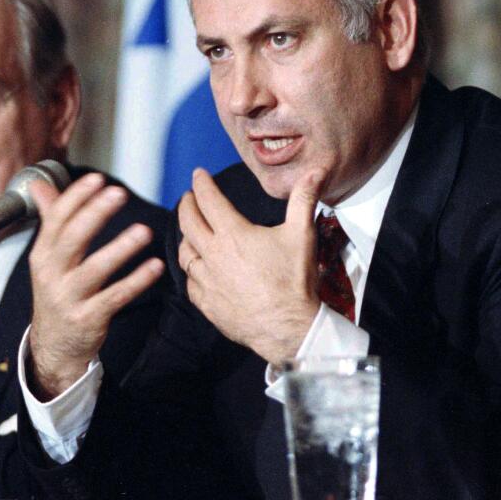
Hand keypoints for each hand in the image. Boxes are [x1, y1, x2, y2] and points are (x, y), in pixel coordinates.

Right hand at [27, 173, 164, 399]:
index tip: (98, 179)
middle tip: (119, 194)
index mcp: (43, 254)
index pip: (56, 219)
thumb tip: (41, 186)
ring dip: (120, 248)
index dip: (76, 197)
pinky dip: (136, 281)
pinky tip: (154, 266)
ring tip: (144, 231)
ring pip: (94, 269)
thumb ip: (50, 220)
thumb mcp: (48, 258)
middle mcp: (52, 274)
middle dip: (95, 214)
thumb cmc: (58, 293)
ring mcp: (69, 298)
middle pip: (72, 239)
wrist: (54, 345)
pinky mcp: (89, 318)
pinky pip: (115, 297)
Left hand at [178, 167, 324, 364]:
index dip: (201, 183)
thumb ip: (304, 199)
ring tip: (191, 231)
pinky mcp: (207, 303)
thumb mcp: (302, 234)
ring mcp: (207, 281)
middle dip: (186, 205)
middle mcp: (213, 254)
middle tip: (188, 197)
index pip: (208, 200)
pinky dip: (192, 270)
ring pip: (185, 253)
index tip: (198, 174)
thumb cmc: (294, 280)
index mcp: (233, 234)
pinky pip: (190, 282)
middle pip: (188, 222)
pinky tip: (198, 268)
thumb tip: (315, 172)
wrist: (287, 327)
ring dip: (186, 237)